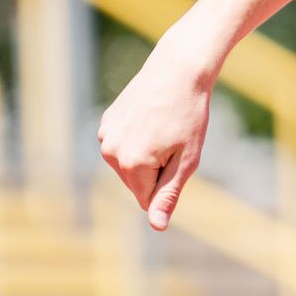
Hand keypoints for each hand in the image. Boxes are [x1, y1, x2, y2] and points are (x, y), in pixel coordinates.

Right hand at [97, 33, 213, 230]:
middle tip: (174, 139)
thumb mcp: (187, 158)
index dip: (169, 182)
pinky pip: (123, 144)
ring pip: (129, 164)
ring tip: (164, 126)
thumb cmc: (190, 114)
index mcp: (131, 164)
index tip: (179, 155)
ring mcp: (105, 135)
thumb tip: (157, 227)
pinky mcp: (106, 122)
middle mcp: (110, 152)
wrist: (179, 68)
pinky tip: (152, 117)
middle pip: (136, 182)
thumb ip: (168, 194)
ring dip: (147, 155)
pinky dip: (138, 138)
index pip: (146, 199)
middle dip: (157, 170)